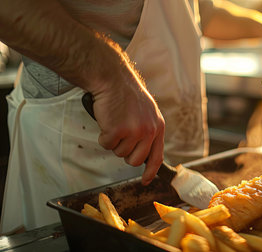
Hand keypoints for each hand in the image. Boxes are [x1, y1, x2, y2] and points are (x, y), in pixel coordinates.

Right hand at [91, 60, 164, 185]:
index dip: (151, 172)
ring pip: (119, 153)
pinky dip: (103, 135)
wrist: (114, 79)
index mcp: (158, 127)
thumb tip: (144, 154)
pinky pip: (106, 145)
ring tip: (115, 121)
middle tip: (121, 135)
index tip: (145, 181)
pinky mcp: (118, 130)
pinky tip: (107, 120)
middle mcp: (149, 131)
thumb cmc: (127, 95)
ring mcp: (134, 131)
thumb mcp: (147, 112)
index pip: (157, 157)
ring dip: (114, 141)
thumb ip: (148, 131)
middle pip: (136, 160)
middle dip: (125, 153)